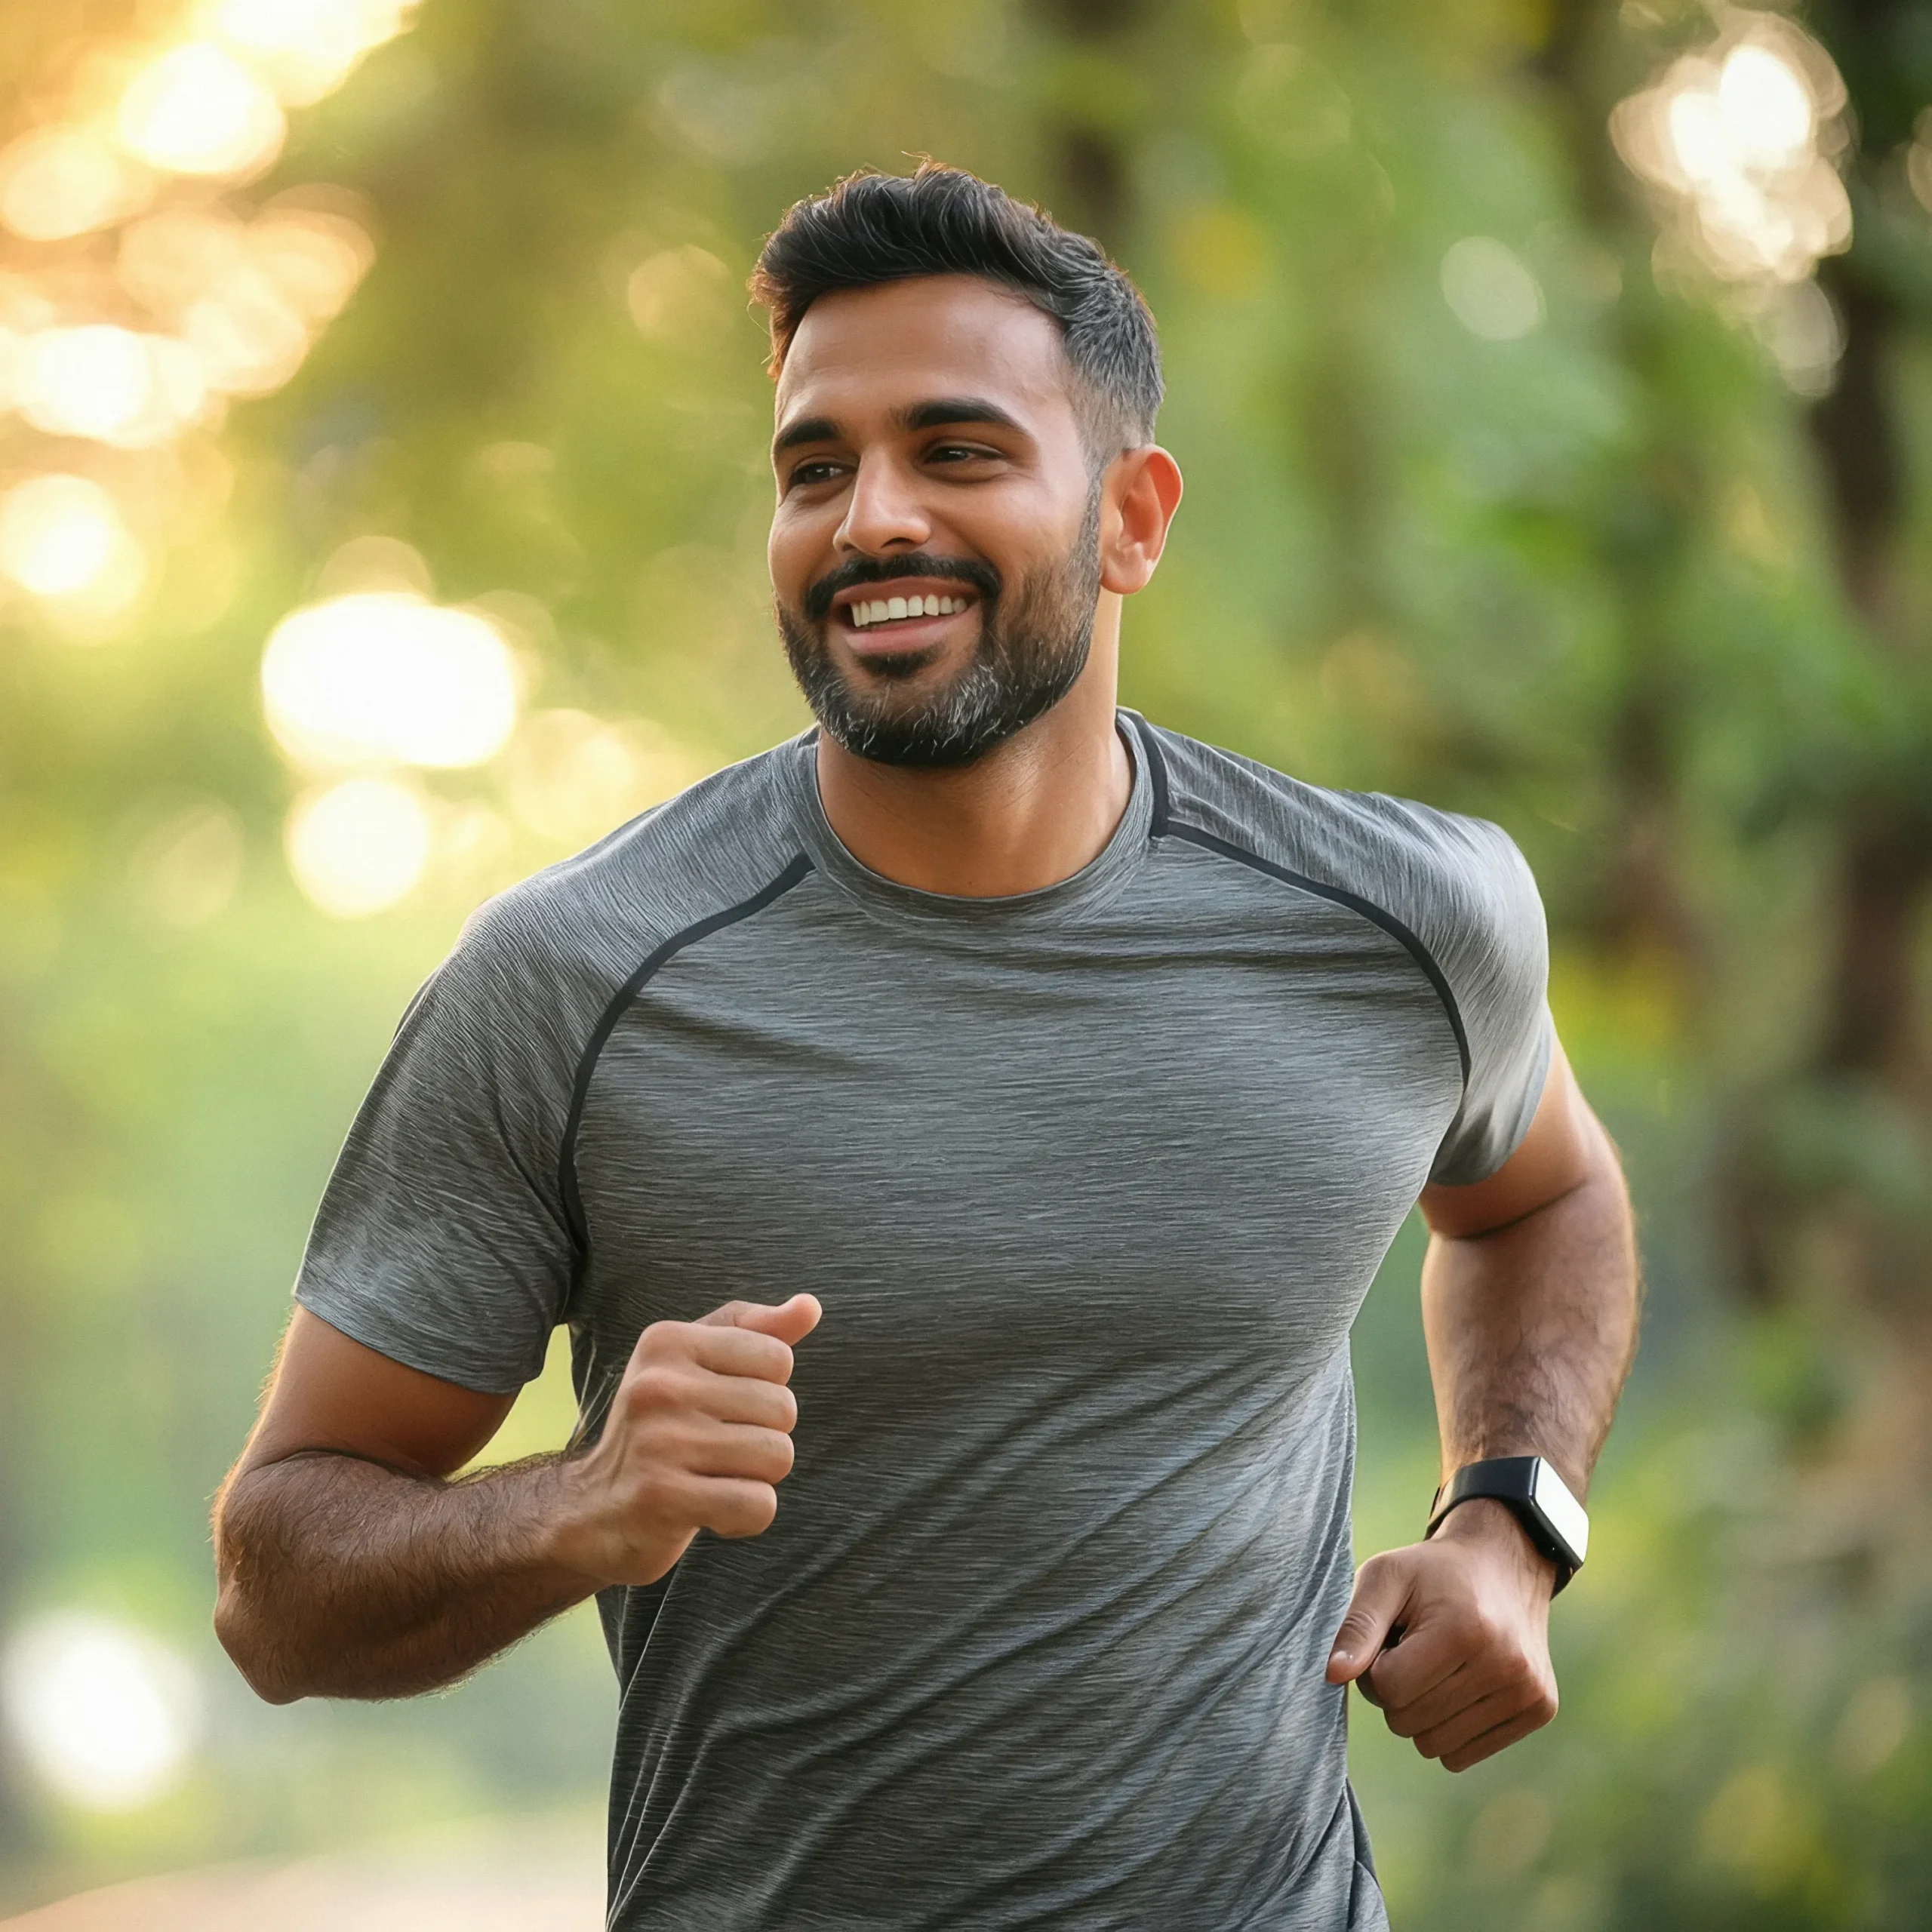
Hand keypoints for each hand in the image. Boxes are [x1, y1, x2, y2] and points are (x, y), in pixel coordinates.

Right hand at [546, 1295, 820, 1588]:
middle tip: (717, 1452)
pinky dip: (746, 1517)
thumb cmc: (661, 1429)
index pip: (777, 1357)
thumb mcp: (696, 1365)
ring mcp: (658, 1442)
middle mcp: (658, 1386)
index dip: (766, 1391)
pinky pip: (757, 1505)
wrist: (592, 1511)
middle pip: (783, 1409)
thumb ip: (756, 1332)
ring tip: (713, 1479)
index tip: (723, 1409)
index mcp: (667, 1341)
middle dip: (765, 1438)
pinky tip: (710, 1512)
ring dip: (758, 1479)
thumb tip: (809, 1306)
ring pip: (777, 1457)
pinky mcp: (662, 1498)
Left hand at [1325, 1499, 1557, 1771]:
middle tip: (1413, 1652)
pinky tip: (1460, 1685)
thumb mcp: (1385, 1577)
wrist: (1504, 1563)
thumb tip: (1333, 1676)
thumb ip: (1356, 1626)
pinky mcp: (1540, 1709)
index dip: (1376, 1667)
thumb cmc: (1432, 1572)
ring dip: (1422, 1713)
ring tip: (1437, 1667)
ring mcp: (1528, 1691)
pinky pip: (1464, 1756)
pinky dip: (1449, 1728)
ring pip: (1435, 1746)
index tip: (1391, 1640)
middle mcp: (1505, 1665)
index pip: (1388, 1689)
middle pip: (1408, 1722)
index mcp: (1463, 1630)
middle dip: (1397, 1692)